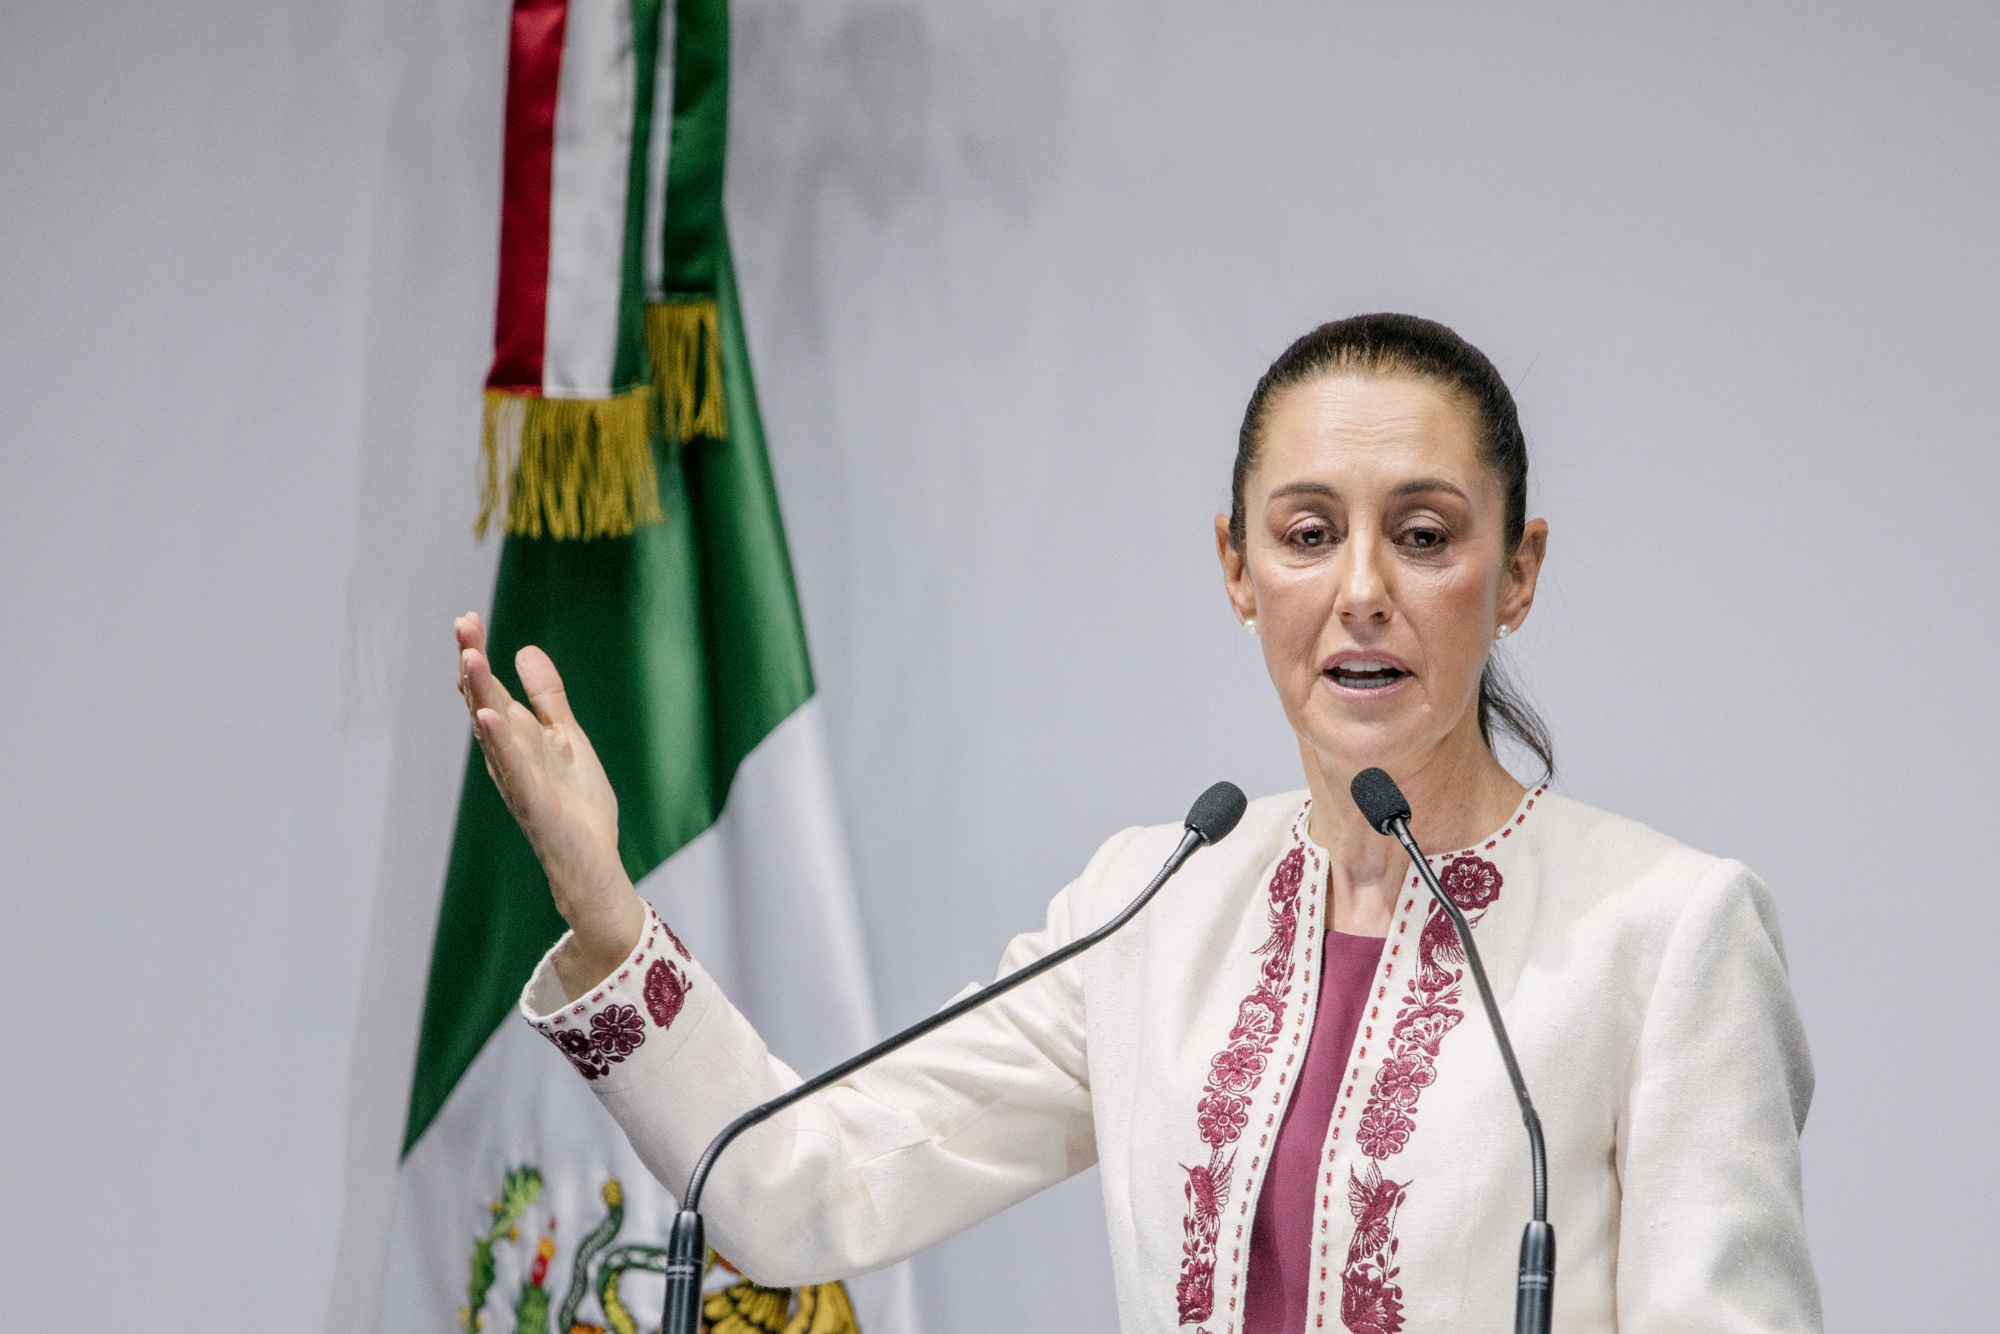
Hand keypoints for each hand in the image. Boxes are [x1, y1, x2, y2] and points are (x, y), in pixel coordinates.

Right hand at [456, 612, 646, 997]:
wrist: (593, 863)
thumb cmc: (577, 806)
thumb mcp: (568, 738)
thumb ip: (548, 698)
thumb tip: (525, 649)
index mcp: (518, 738)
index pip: (491, 689)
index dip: (478, 654)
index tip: (468, 617)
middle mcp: (509, 755)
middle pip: (483, 702)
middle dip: (472, 664)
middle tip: (462, 624)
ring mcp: (518, 778)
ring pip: (492, 730)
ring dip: (480, 694)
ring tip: (471, 658)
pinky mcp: (534, 802)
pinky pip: (514, 768)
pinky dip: (500, 742)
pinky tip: (490, 716)